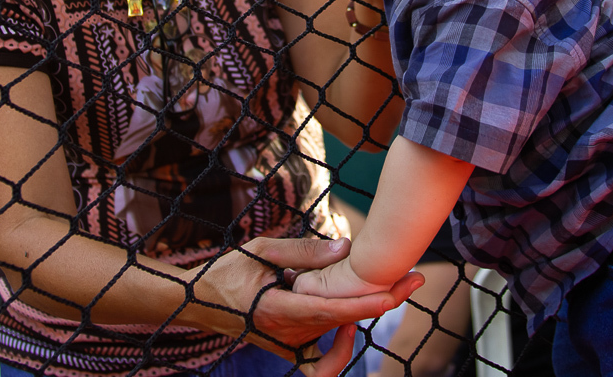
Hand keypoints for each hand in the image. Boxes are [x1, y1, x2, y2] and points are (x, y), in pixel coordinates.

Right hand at [180, 236, 423, 376]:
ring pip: (338, 335)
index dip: (369, 304)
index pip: (334, 311)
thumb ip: (303, 251)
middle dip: (381, 300)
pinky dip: (339, 351)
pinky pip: (320, 364)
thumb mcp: (262, 250)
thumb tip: (346, 247)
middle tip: (412, 278)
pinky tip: (348, 327)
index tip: (398, 292)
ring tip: (379, 290)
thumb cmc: (229, 271)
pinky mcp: (290, 350)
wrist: (200, 303)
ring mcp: (290, 346)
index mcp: (279, 310)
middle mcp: (288, 334)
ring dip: (361, 314)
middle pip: (345, 322)